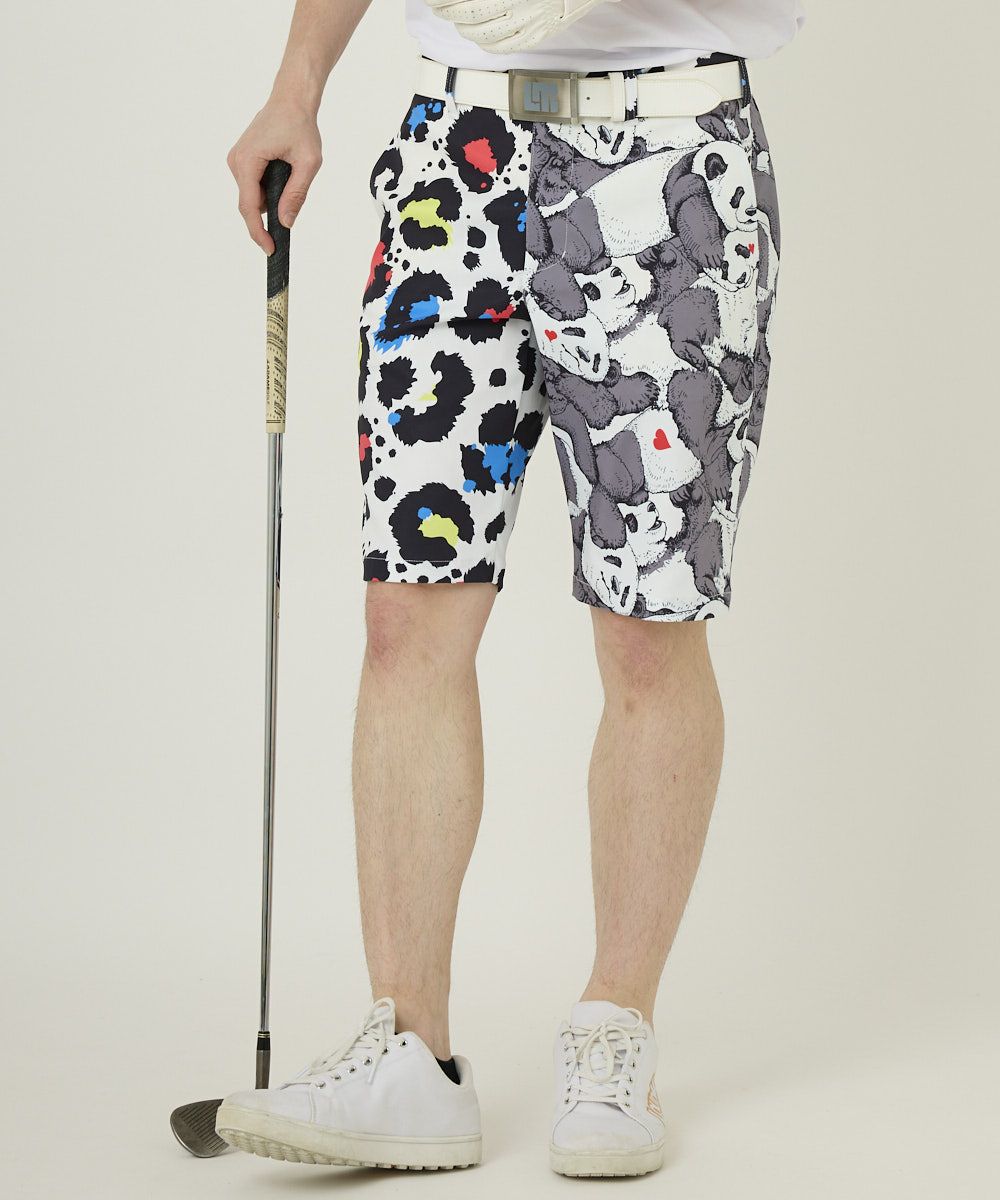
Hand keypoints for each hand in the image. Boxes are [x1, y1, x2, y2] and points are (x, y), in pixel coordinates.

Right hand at [227, 99, 322, 252]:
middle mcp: (237, 161)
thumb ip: (296, 194)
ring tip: (290, 183)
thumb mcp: (307, 163)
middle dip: (264, 220)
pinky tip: (281, 180)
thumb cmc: (300, 125)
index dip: (258, 231)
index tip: (269, 249)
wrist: (291, 99)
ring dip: (269, 201)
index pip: (249, 207)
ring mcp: (237, 159)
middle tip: (282, 233)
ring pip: (251, 196)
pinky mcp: (242, 158)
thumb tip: (286, 221)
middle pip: (249, 204)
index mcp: (248, 160)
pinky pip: (252, 185)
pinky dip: (266, 191)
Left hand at [423, 0, 617, 53]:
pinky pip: (500, 48)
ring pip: (481, 35)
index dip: (443, 0)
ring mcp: (525, 25)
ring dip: (463, 28)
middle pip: (467, 15)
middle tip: (438, 6)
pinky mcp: (533, 38)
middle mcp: (516, 6)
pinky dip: (483, 44)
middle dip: (447, 11)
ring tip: (457, 20)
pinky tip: (478, 36)